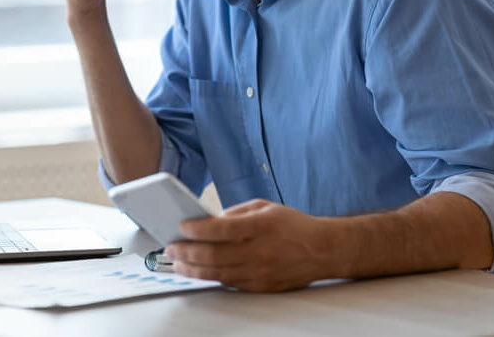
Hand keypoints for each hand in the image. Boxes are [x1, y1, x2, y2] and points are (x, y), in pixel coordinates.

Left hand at [165, 199, 334, 291]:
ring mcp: (260, 271)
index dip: (197, 229)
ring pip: (217, 273)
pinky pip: (229, 283)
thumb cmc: (293, 225)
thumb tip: (210, 221)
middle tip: (171, 247)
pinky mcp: (261, 286)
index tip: (181, 227)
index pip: (221, 229)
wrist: (323, 250)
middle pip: (214, 254)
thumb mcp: (264, 207)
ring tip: (178, 263)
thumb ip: (236, 213)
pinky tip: (199, 272)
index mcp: (259, 226)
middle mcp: (259, 250)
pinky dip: (211, 277)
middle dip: (186, 252)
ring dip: (193, 269)